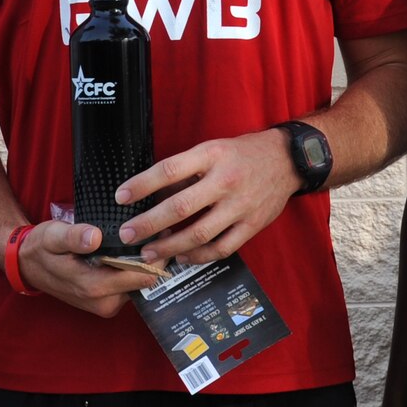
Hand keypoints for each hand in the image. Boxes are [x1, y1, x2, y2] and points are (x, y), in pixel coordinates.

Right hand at [19, 220, 166, 316]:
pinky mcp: (108, 302)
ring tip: (151, 235)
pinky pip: (131, 286)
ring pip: (141, 285)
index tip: (162, 229)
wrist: (28, 266)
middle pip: (146, 282)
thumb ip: (73, 237)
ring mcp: (107, 305)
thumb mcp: (52, 236)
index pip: (141, 276)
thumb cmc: (41, 248)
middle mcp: (104, 302)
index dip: (155, 253)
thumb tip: (95, 237)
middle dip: (155, 257)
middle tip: (161, 228)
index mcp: (94, 287)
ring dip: (147, 263)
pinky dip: (137, 269)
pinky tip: (136, 248)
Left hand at [113, 127, 298, 264]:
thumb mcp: (211, 149)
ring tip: (148, 253)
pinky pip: (221, 247)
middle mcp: (225, 180)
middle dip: (148, 224)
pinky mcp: (252, 225)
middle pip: (180, 206)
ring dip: (169, 245)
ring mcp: (240, 205)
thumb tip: (150, 192)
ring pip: (199, 233)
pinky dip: (198, 256)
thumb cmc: (241, 154)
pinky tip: (181, 256)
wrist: (286, 160)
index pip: (169, 170)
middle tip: (127, 234)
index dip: (142, 185)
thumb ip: (185, 171)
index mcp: (211, 155)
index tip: (121, 197)